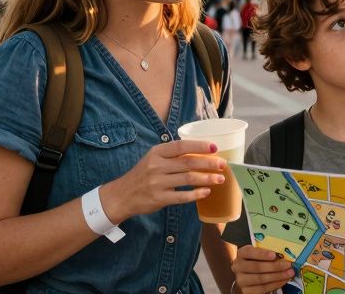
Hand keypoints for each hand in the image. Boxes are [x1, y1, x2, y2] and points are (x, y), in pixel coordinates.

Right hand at [104, 139, 224, 220]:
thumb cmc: (142, 175)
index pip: (181, 146)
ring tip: (219, 179)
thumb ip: (171, 154)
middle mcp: (157, 166)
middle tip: (223, 165)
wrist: (122, 195)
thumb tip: (199, 151)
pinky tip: (206, 192)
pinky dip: (196, 194)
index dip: (199, 146)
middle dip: (208, 163)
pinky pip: (182, 196)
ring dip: (206, 178)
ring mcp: (158, 183)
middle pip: (188, 162)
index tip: (215, 147)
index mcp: (157, 152)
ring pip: (188, 178)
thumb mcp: (152, 158)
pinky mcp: (159, 198)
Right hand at [232, 245, 293, 293]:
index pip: (249, 252)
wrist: (249, 275)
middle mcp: (238, 267)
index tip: (274, 255)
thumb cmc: (257, 260)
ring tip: (289, 273)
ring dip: (277, 276)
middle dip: (274, 266)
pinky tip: (283, 281)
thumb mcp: (260, 253)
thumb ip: (268, 253)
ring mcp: (241, 280)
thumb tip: (283, 255)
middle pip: (256, 267)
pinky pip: (262, 289)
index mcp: (241, 254)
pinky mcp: (246, 291)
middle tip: (287, 265)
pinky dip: (275, 284)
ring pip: (260, 279)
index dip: (261, 254)